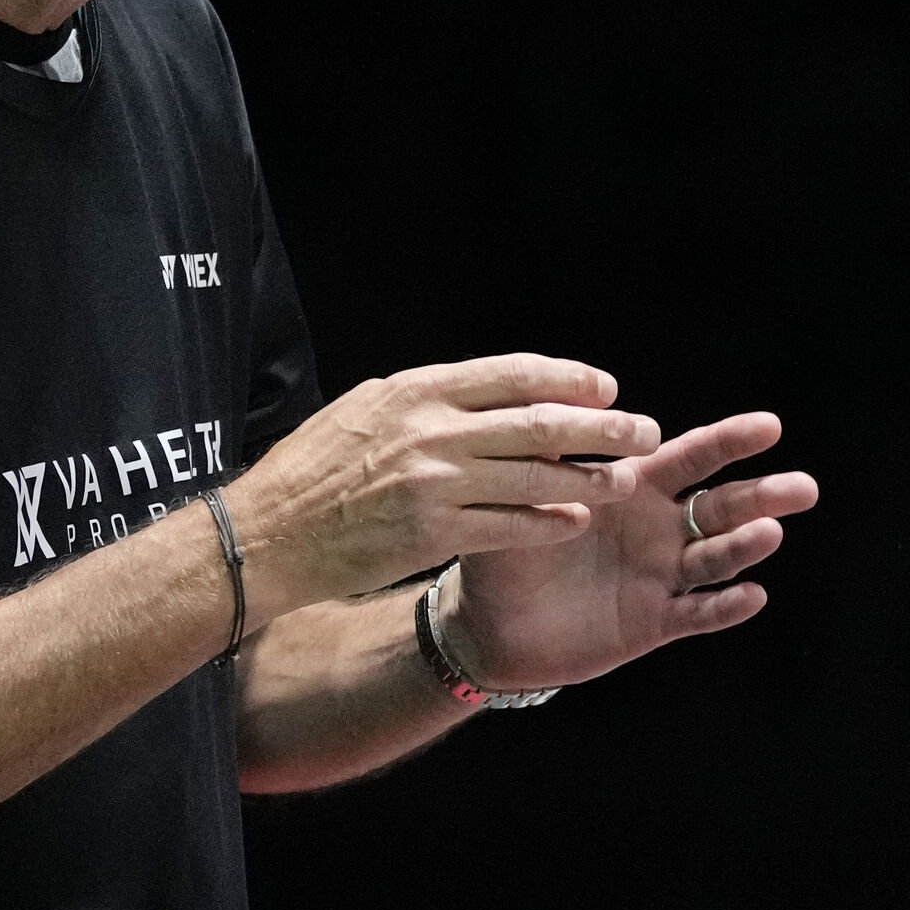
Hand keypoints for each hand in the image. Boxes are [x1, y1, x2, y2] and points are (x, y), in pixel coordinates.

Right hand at [229, 355, 658, 609]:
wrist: (265, 535)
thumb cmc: (312, 471)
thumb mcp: (365, 409)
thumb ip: (427, 399)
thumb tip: (488, 392)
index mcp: (417, 390)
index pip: (514, 373)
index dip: (570, 379)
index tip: (606, 388)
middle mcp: (432, 431)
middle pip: (540, 422)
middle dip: (603, 428)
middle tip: (644, 432)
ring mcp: (435, 485)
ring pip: (536, 477)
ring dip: (589, 479)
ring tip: (623, 482)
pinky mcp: (433, 535)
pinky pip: (512, 526)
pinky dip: (550, 521)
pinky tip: (575, 520)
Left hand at [439, 410, 818, 689]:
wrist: (491, 626)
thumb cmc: (505, 551)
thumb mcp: (519, 500)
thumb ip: (544, 464)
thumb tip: (559, 416)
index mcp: (634, 489)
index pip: (692, 458)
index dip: (730, 442)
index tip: (770, 427)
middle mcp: (660, 530)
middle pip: (722, 507)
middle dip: (763, 496)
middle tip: (803, 487)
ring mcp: (661, 577)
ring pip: (716, 558)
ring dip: (746, 546)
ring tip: (770, 534)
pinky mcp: (655, 622)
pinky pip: (697, 613)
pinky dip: (725, 606)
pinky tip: (752, 595)